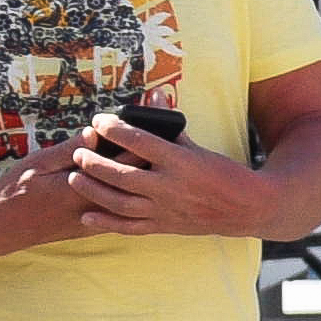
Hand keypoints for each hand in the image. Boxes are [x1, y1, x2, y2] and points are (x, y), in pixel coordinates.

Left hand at [61, 112, 280, 238]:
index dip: (114, 129)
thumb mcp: (197, 146)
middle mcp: (170, 187)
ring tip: (73, 176)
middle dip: (95, 162)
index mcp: (180, 161)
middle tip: (77, 151)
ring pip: (121, 203)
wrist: (247, 207)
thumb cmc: (220, 172)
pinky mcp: (165, 226)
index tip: (97, 121)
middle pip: (123, 174)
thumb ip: (169, 123)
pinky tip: (85, 215)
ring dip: (94, 190)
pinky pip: (131, 228)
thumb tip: (153, 92)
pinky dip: (107, 223)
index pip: (139, 141)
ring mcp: (166, 210)